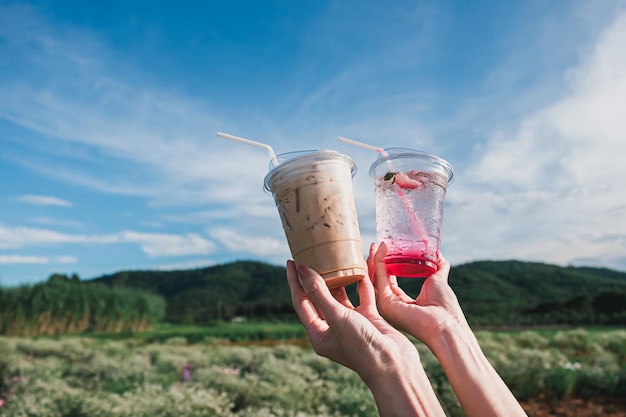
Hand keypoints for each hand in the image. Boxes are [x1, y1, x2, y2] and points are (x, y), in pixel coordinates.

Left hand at [286, 259, 420, 381]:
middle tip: (311, 254)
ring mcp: (351, 323)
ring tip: (332, 256)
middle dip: (314, 277)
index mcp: (319, 334)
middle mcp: (333, 328)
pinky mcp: (369, 318)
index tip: (292, 261)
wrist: (394, 365)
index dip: (295, 282)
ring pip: (341, 295)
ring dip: (337, 277)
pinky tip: (359, 265)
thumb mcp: (336, 317)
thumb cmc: (361, 346)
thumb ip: (319, 293)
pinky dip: (360, 282)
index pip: (301, 302)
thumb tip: (302, 270)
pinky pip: (362, 295)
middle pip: (319, 297)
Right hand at [370, 243, 527, 416]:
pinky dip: (379, 264)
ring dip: (373, 260)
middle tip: (374, 244)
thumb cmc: (445, 308)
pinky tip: (380, 251)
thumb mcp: (437, 280)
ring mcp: (387, 306)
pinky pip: (379, 279)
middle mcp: (391, 305)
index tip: (384, 248)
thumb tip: (437, 252)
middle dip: (374, 261)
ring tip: (374, 245)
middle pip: (378, 279)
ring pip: (375, 278)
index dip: (384, 264)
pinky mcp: (386, 304)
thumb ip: (436, 266)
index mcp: (400, 303)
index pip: (388, 280)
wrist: (447, 324)